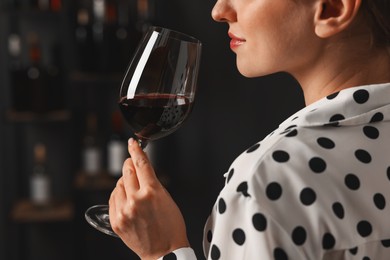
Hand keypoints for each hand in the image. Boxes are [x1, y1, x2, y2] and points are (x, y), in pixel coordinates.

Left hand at [109, 138, 189, 259]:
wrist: (164, 252)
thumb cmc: (171, 227)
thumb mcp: (167, 198)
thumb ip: (152, 182)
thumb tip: (141, 169)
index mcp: (152, 192)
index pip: (141, 163)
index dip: (136, 149)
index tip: (132, 142)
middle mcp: (136, 200)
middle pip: (127, 170)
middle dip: (130, 165)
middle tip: (133, 165)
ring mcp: (124, 211)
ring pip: (118, 184)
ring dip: (125, 182)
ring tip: (135, 192)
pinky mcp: (116, 221)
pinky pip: (113, 198)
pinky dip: (119, 195)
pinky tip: (127, 200)